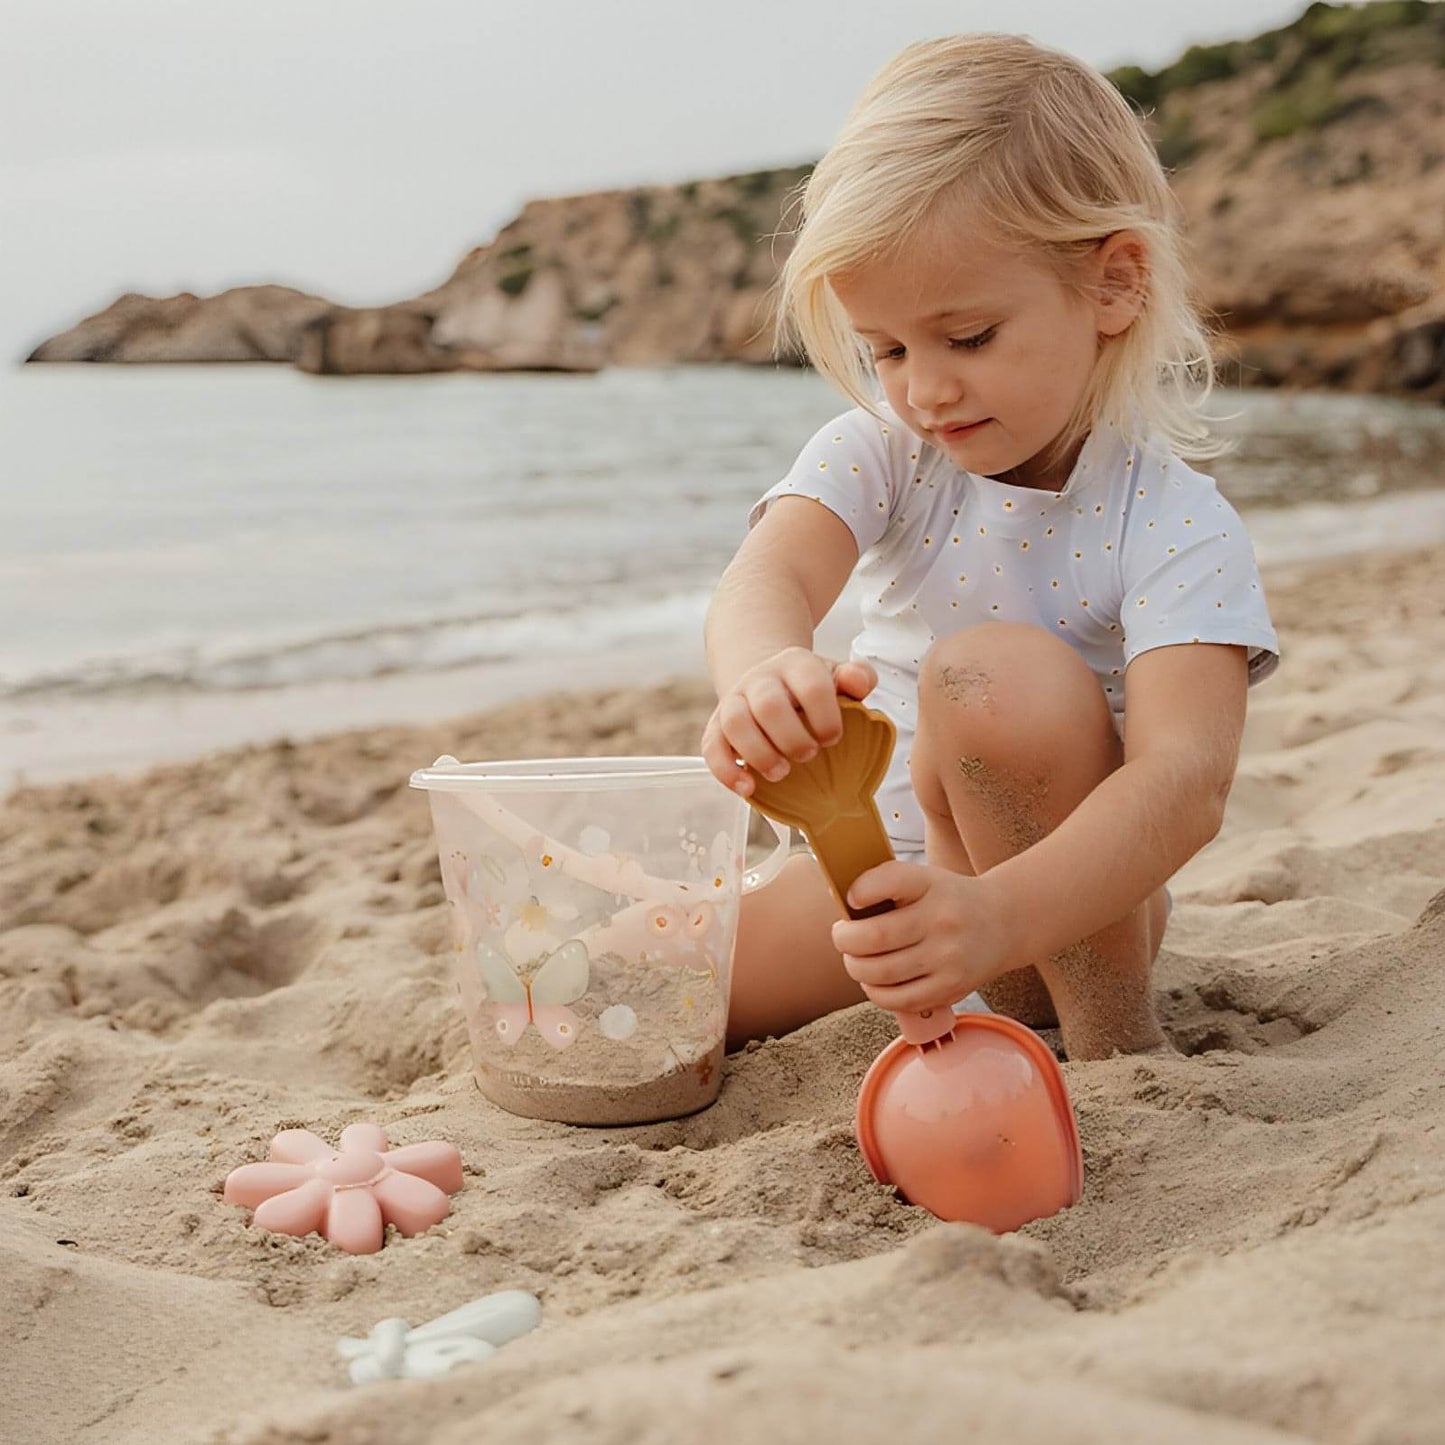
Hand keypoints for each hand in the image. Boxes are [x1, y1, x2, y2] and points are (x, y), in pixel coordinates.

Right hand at [701, 651, 876, 796]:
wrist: (769, 680)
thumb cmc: (809, 688)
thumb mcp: (836, 677)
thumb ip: (857, 676)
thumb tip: (857, 683)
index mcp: (796, 664)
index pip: (810, 683)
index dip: (824, 715)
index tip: (832, 738)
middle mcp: (761, 679)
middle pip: (768, 704)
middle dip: (791, 737)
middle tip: (808, 755)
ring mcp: (735, 700)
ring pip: (734, 722)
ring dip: (759, 753)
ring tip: (780, 773)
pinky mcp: (716, 726)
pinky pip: (711, 746)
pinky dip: (726, 771)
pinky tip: (747, 788)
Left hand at [830, 863, 1019, 1014]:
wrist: (1003, 923)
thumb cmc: (948, 900)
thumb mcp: (924, 878)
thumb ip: (884, 883)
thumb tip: (843, 902)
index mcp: (932, 885)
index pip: (890, 881)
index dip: (861, 891)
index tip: (851, 899)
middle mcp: (943, 921)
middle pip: (874, 937)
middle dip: (844, 939)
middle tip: (842, 936)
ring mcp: (948, 959)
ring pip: (881, 973)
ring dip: (855, 967)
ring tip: (855, 959)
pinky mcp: (950, 989)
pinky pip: (898, 1000)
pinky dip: (875, 992)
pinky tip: (874, 980)